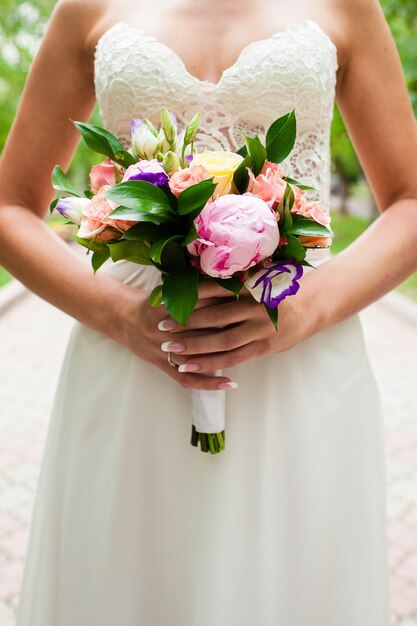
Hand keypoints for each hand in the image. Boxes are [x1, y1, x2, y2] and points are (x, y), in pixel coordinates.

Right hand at [118, 284, 236, 390]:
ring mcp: (161, 349)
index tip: (242, 298)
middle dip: (225, 327)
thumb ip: (194, 290)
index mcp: (163, 305)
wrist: (122, 317)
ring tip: (246, 353)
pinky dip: (208, 382)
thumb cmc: (152, 302)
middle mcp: (162, 328)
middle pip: (198, 330)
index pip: (197, 302)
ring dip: (220, 356)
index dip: (219, 300)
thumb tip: (230, 285)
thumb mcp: (168, 290)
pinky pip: (186, 379)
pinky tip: (228, 383)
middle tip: (251, 324)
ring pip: (195, 356)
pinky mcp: (162, 365)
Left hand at [159, 280, 315, 373]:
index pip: (214, 292)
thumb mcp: (257, 281)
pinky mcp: (265, 347)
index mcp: (249, 287)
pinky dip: (212, 363)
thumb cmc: (279, 291)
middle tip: (161, 328)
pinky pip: (234, 358)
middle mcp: (254, 307)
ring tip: (171, 349)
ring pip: (222, 341)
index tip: (167, 302)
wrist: (314, 304)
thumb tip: (200, 286)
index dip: (190, 299)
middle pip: (214, 317)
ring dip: (195, 346)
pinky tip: (193, 366)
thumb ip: (234, 286)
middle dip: (186, 323)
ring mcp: (260, 329)